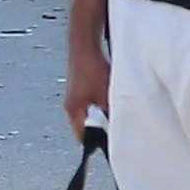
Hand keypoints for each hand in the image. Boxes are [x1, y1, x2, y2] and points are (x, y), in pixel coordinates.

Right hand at [63, 22, 108, 137]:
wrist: (85, 46)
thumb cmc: (92, 69)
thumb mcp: (106, 94)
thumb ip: (110, 111)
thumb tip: (118, 125)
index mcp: (74, 111)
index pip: (82, 135)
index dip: (95, 140)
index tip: (108, 143)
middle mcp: (71, 106)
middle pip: (86, 125)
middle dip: (100, 127)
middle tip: (115, 128)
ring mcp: (74, 97)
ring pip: (89, 114)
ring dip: (101, 114)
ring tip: (113, 111)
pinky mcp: (80, 88)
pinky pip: (90, 103)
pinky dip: (100, 104)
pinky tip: (111, 98)